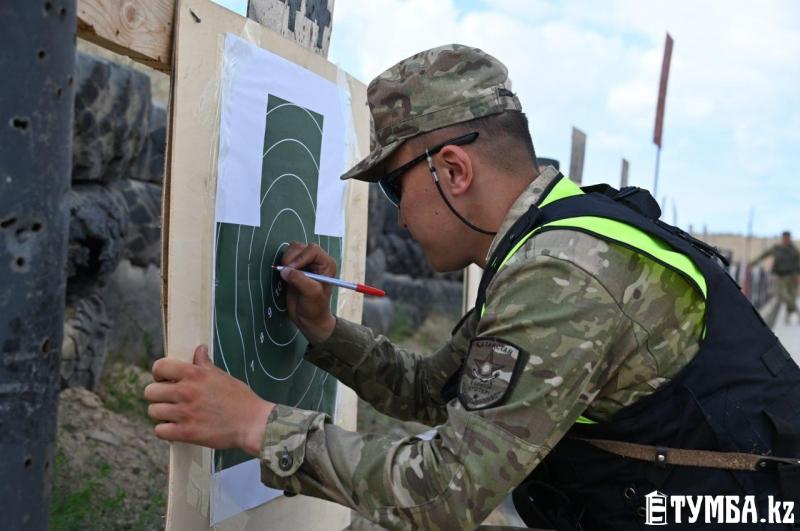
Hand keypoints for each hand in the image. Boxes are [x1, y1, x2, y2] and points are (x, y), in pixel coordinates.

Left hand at [144, 345, 272, 455]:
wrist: (252, 422)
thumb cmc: (240, 397)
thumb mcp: (222, 376)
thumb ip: (205, 364)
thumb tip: (199, 349)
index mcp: (194, 374)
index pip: (159, 367)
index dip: (158, 374)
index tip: (165, 380)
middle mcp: (185, 392)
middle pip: (150, 392)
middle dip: (157, 395)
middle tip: (168, 400)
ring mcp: (184, 413)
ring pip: (153, 411)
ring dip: (161, 414)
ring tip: (173, 415)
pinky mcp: (185, 433)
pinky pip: (159, 431)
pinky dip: (165, 430)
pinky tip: (175, 428)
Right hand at [280, 242, 336, 343]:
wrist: (308, 318)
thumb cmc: (316, 307)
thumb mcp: (311, 294)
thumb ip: (300, 280)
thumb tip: (285, 270)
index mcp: (326, 264)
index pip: (313, 250)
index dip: (300, 258)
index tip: (291, 269)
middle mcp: (317, 261)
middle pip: (300, 247)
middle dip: (291, 258)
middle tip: (285, 273)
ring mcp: (305, 263)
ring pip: (292, 250)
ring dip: (286, 260)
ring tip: (285, 275)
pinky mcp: (295, 268)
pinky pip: (286, 257)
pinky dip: (282, 263)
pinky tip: (283, 275)